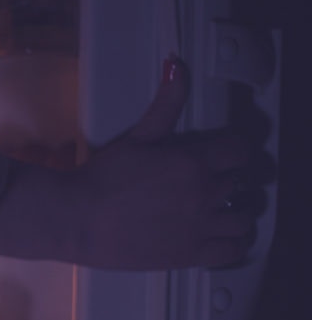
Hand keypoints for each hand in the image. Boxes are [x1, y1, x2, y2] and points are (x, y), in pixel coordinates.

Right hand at [0, 56, 265, 269]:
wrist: (75, 220)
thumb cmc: (100, 178)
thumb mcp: (136, 137)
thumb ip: (164, 104)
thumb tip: (176, 65)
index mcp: (193, 160)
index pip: (240, 150)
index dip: (232, 152)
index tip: (220, 156)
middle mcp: (204, 192)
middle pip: (240, 183)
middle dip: (225, 182)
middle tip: (204, 185)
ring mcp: (200, 226)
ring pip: (244, 218)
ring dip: (233, 213)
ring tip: (214, 212)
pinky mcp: (190, 254)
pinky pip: (232, 250)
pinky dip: (230, 243)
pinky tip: (215, 237)